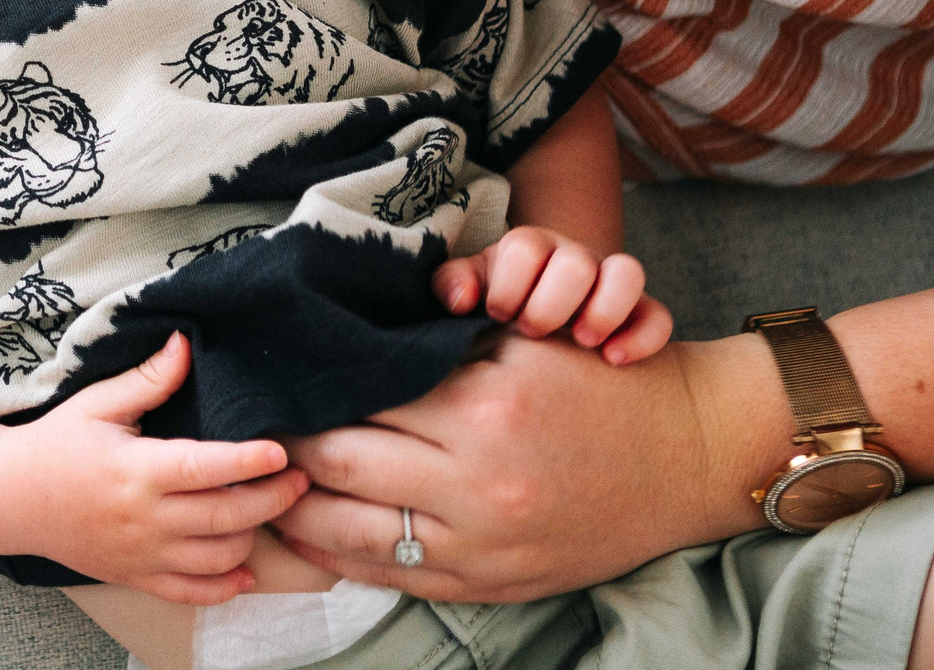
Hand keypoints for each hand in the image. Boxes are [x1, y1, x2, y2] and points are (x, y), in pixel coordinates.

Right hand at [0, 333, 311, 603]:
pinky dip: (226, 587)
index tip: (281, 452)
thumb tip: (186, 343)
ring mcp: (142, 554)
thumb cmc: (56, 443)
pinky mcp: (137, 577)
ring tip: (268, 510)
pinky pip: (192, 594)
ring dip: (253, 537)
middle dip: (272, 499)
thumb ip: (148, 379)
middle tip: (301, 479)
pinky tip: (246, 570)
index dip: (248, 462)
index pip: (205, 468)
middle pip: (225, 516)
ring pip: (217, 558)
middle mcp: (144, 518)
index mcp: (136, 470)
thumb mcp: (97, 403)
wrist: (12, 498)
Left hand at [271, 334, 780, 603]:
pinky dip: (339, 556)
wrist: (683, 458)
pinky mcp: (488, 586)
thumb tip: (352, 346)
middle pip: (342, 463)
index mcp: (483, 410)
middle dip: (289, 445)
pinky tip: (307, 534)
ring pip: (352, 531)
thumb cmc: (602, 386)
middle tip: (250, 423)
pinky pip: (392, 577)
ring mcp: (481, 546)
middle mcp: (477, 485)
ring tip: (260, 482)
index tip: (274, 375)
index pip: (363, 397)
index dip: (311, 387)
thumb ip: (440, 350)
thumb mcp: (524, 348)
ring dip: (296, 506)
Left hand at [434, 226, 671, 365]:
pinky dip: (642, 338)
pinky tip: (614, 361)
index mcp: (530, 249)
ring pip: (628, 274)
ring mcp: (610, 284)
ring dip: (604, 310)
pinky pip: (659, 316)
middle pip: (576, 261)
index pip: (525, 247)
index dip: (510, 282)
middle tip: (531, 332)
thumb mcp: (476, 287)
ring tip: (582, 342)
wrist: (541, 316)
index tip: (496, 315)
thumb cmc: (502, 301)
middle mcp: (574, 259)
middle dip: (552, 302)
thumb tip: (458, 299)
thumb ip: (455, 283)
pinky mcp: (640, 314)